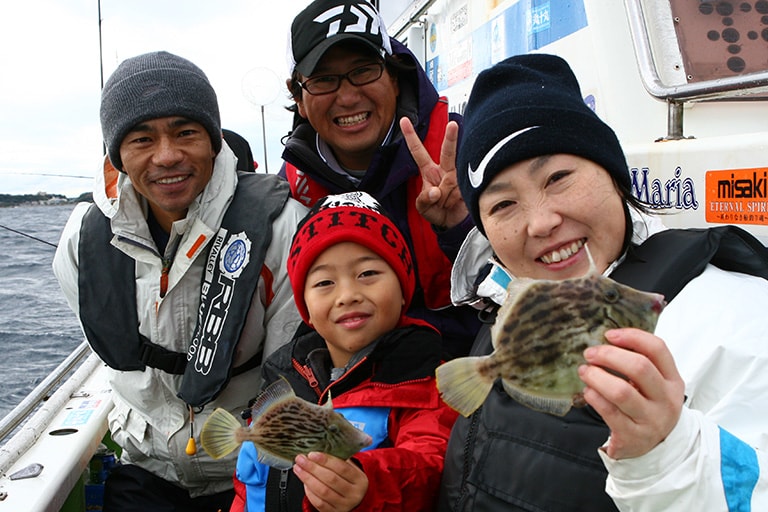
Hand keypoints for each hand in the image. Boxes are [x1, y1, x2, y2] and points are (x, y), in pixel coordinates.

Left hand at [293, 452, 367, 510]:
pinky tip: (304, 483)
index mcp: (359, 479)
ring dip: (307, 478)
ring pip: (323, 491)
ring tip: (298, 469)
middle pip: (331, 479)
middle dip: (312, 468)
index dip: (326, 460)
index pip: (342, 467)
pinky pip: (319, 503)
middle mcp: (353, 493)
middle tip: (301, 459)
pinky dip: (309, 492)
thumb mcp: (351, 468)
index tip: (312, 454)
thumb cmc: (350, 480)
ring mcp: (344, 505)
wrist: (357, 500)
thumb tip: (319, 448)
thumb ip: (340, 459)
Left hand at [399, 116, 468, 228]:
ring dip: (445, 196)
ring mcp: (458, 177)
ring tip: (443, 204)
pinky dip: (453, 201)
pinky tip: (454, 204)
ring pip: (452, 179)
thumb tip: (435, 191)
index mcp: (429, 172)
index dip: (411, 137)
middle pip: (448, 152)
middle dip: (451, 138)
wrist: (453, 223)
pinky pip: (460, 191)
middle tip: (453, 125)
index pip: (418, 151)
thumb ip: (424, 199)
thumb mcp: (422, 208)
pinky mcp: (469, 186)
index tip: (404, 120)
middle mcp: (445, 170)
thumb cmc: (435, 211)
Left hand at [578, 328, 685, 459]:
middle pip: (639, 368)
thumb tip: (609, 339)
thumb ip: (640, 362)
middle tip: (590, 354)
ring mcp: (651, 420)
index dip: (632, 336)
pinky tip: (588, 391)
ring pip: (621, 392)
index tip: (609, 334)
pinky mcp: (633, 436)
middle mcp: (666, 400)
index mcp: (673, 381)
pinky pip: (609, 412)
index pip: (658, 349)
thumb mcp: (655, 384)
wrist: (656, 447)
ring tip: (584, 371)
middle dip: (609, 355)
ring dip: (597, 377)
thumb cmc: (649, 406)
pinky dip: (594, 398)